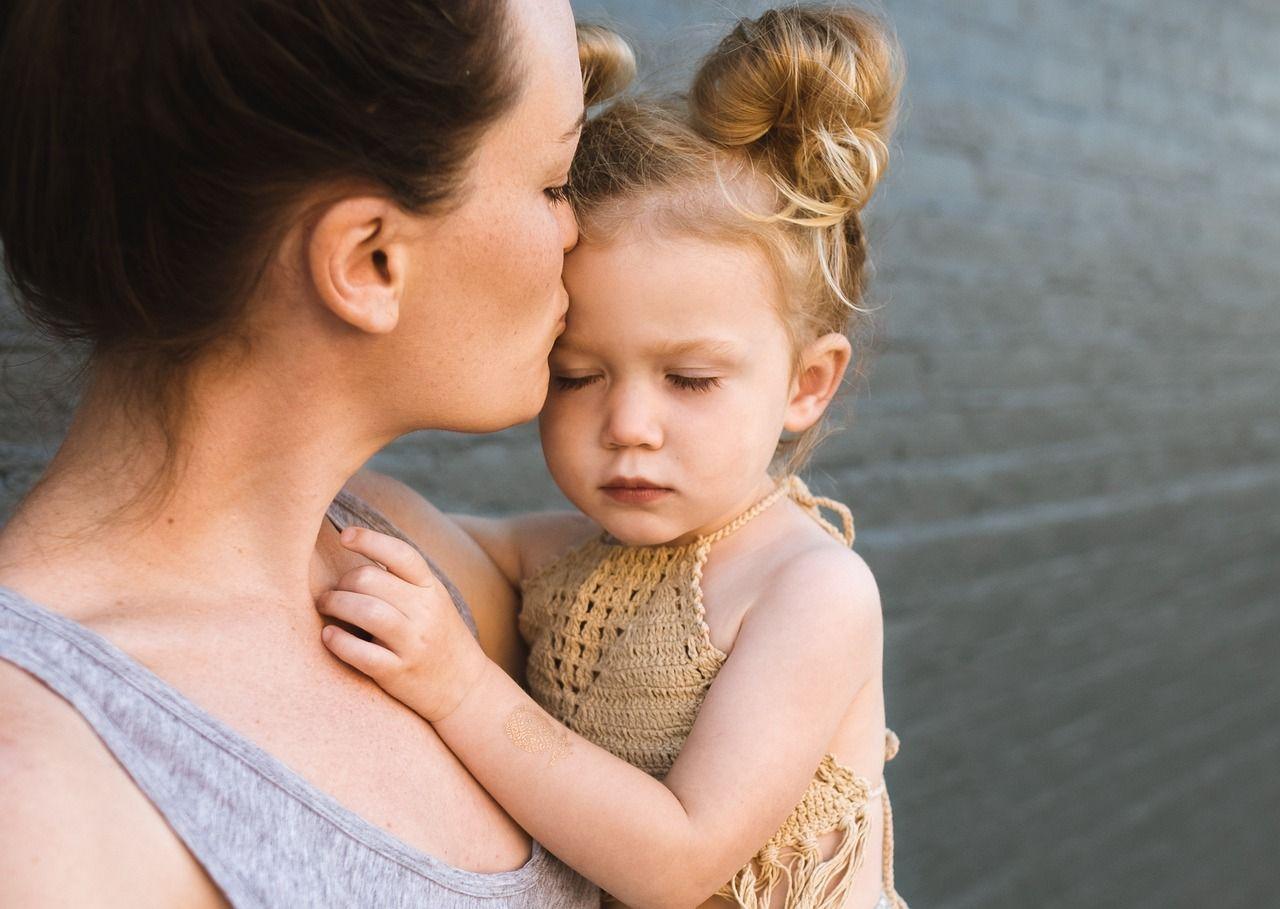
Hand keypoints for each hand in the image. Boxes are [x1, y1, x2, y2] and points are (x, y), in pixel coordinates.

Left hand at [317, 526, 490, 722]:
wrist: (466, 688)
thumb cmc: (439, 638)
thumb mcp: (432, 602)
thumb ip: (402, 581)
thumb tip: (358, 555)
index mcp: (431, 588)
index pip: (400, 553)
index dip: (369, 540)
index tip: (344, 536)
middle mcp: (425, 611)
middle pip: (370, 579)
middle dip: (341, 582)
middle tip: (331, 593)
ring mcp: (413, 643)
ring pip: (365, 610)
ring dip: (335, 604)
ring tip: (325, 606)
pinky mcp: (398, 672)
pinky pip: (361, 653)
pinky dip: (338, 641)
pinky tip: (328, 636)